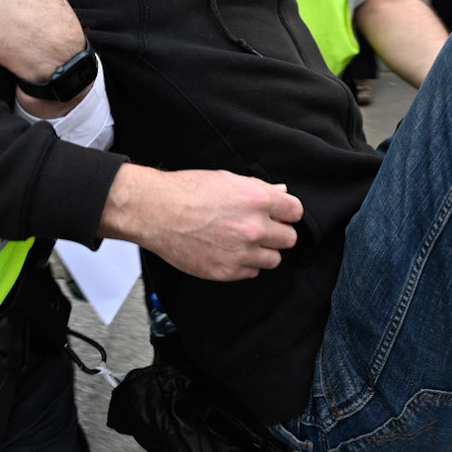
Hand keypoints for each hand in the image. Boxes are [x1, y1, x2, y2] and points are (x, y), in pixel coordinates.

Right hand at [100, 166, 302, 280]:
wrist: (155, 211)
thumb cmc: (187, 191)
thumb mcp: (226, 179)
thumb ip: (258, 188)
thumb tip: (281, 191)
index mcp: (258, 200)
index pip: (296, 212)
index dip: (287, 212)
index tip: (279, 214)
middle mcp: (254, 228)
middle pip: (289, 239)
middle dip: (277, 233)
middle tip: (261, 229)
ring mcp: (241, 253)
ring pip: (274, 260)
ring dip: (263, 252)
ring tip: (244, 242)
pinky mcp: (226, 271)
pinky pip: (252, 272)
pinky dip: (245, 264)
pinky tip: (229, 251)